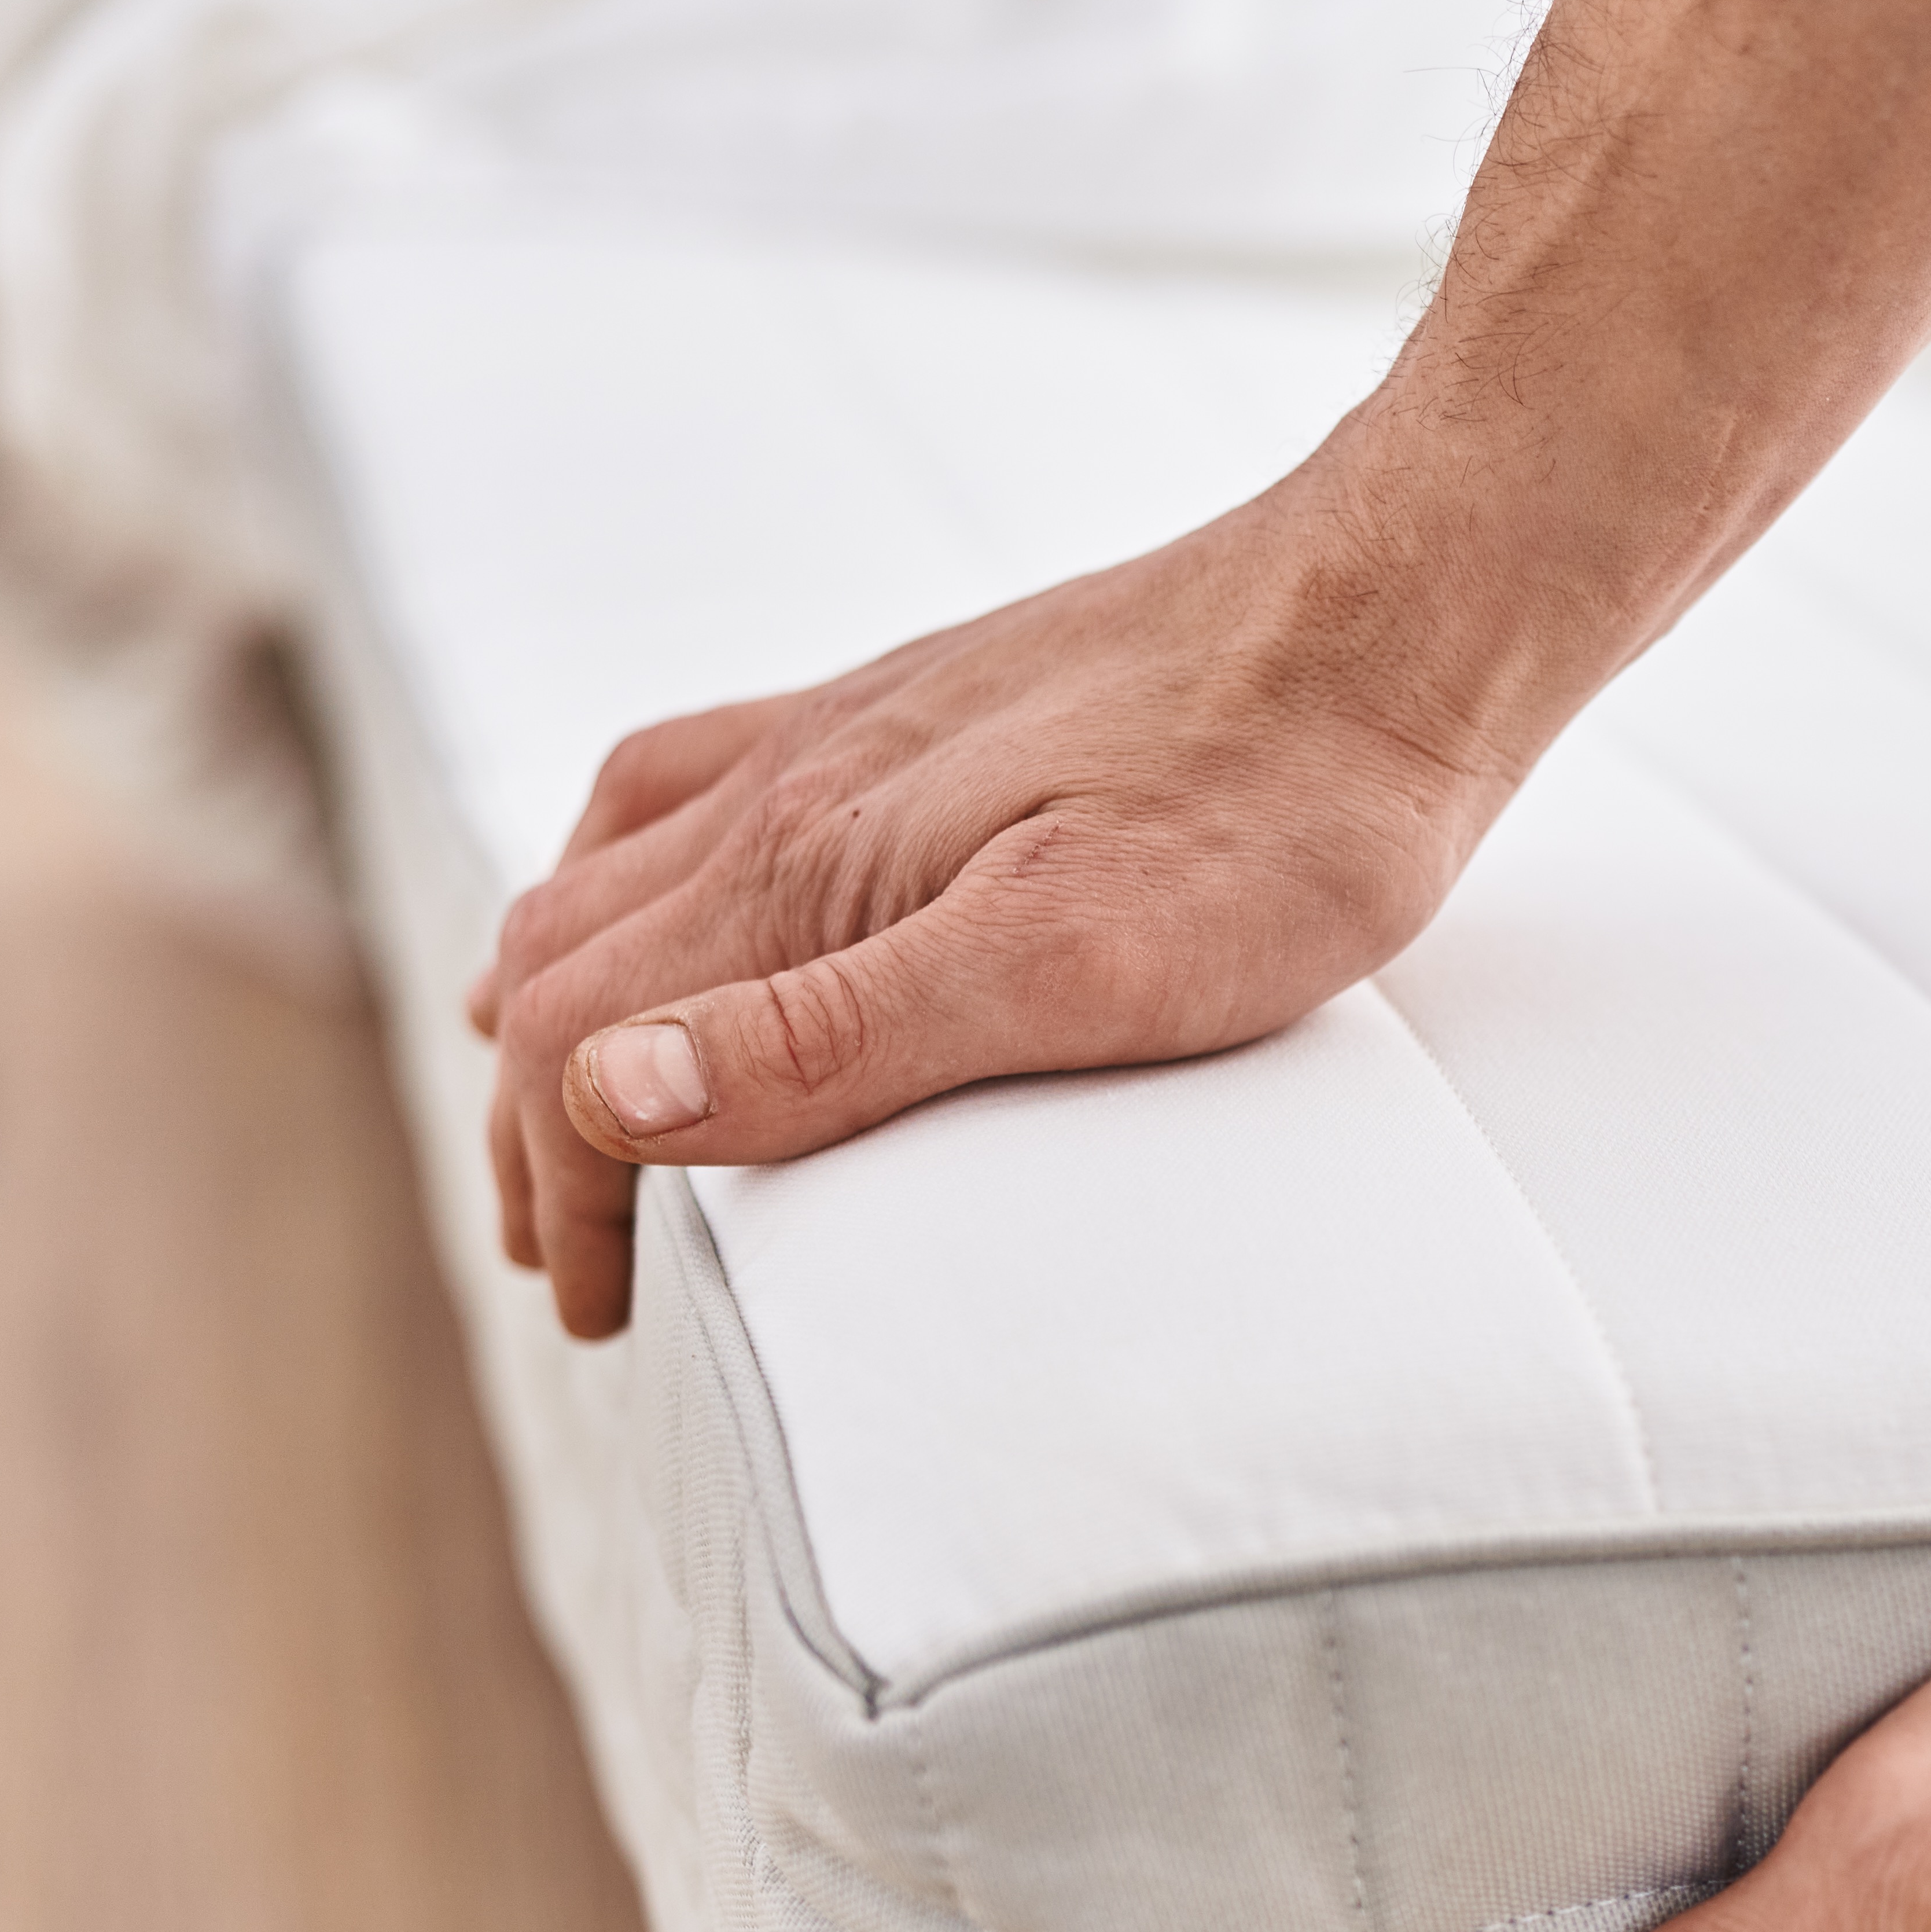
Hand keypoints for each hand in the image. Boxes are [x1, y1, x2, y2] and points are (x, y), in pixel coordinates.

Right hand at [463, 459, 1536, 1338]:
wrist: (1393, 619)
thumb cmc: (1271, 809)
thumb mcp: (1067, 967)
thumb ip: (831, 1037)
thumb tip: (606, 1096)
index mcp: (804, 868)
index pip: (582, 1047)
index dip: (569, 1194)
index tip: (600, 1312)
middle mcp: (788, 785)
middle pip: (566, 962)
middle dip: (537, 1122)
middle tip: (567, 1256)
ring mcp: (847, 731)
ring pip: (611, 865)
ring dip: (560, 994)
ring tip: (569, 1097)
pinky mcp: (920, 705)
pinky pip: (702, 777)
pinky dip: (634, 869)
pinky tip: (680, 897)